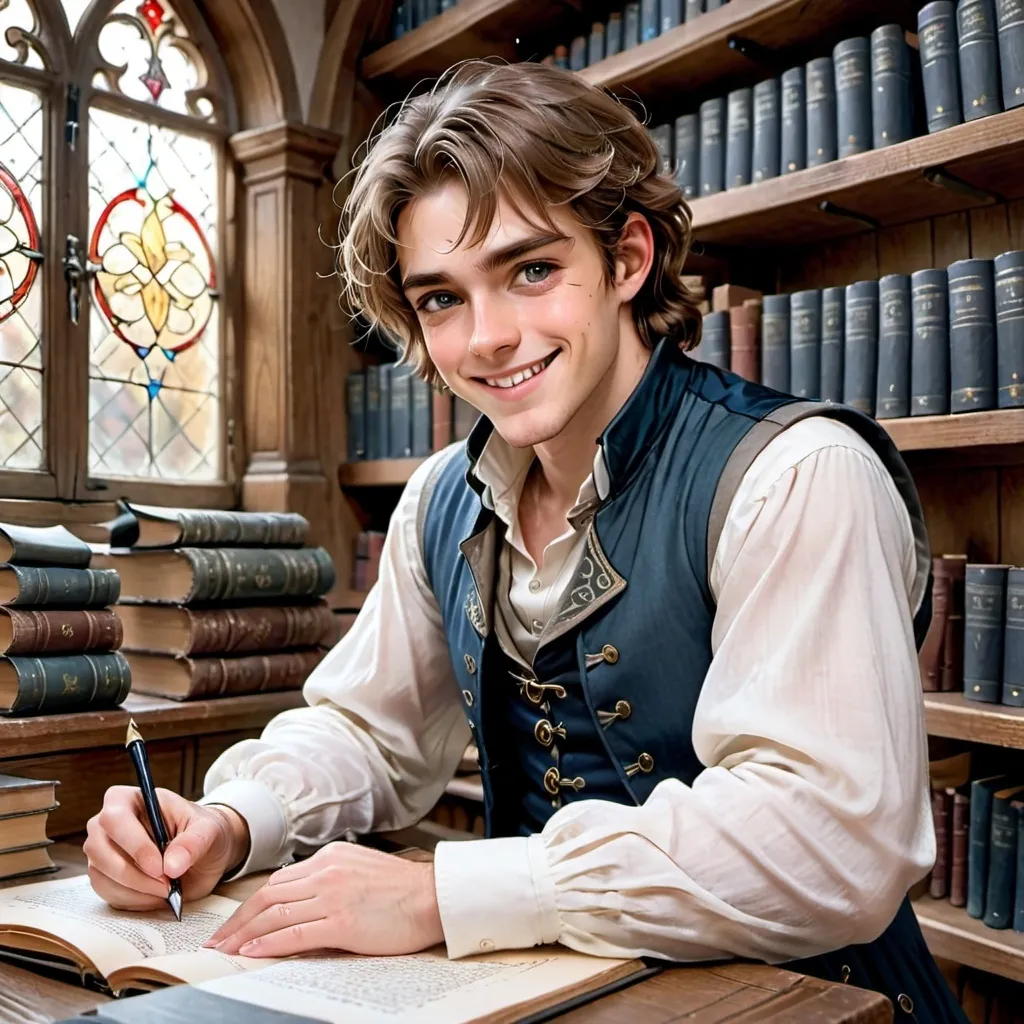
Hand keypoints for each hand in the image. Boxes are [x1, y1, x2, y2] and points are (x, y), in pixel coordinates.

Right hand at [84, 786, 248, 910]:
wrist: (203, 854)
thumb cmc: (202, 832)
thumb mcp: (208, 830)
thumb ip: (193, 843)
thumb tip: (172, 865)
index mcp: (131, 799)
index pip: (116, 817)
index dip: (134, 844)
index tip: (159, 867)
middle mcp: (108, 824)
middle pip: (99, 849)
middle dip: (134, 873)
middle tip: (167, 884)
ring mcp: (102, 851)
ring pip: (101, 875)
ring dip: (136, 889)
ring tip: (168, 889)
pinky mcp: (104, 877)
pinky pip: (107, 893)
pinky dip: (134, 900)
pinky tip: (157, 895)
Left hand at [205, 842, 442, 957]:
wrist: (433, 897)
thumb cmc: (402, 890)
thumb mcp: (360, 871)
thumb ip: (330, 880)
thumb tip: (301, 904)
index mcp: (331, 857)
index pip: (278, 881)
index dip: (250, 904)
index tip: (234, 922)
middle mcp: (327, 871)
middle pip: (268, 896)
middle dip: (237, 921)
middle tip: (216, 941)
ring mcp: (333, 895)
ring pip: (274, 914)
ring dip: (243, 934)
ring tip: (224, 951)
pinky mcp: (342, 921)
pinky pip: (295, 933)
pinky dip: (268, 943)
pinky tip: (252, 952)